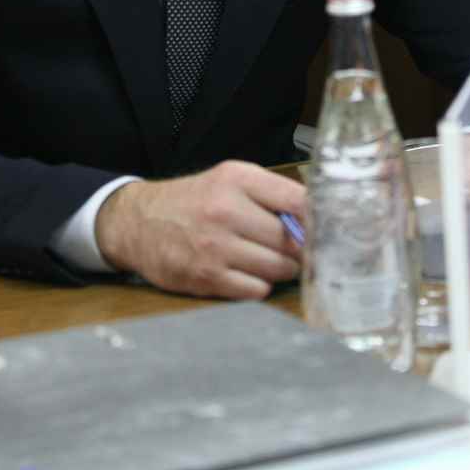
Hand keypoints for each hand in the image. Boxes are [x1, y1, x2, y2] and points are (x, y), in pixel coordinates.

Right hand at [94, 161, 305, 299]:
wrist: (137, 223)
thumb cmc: (193, 201)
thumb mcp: (230, 179)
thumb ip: (272, 193)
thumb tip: (319, 217)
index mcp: (237, 179)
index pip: (298, 199)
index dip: (321, 218)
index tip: (332, 228)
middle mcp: (226, 210)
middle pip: (292, 240)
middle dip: (302, 249)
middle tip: (302, 251)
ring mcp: (215, 247)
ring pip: (278, 268)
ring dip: (284, 269)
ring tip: (274, 261)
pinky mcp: (206, 278)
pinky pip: (256, 290)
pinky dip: (260, 286)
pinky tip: (251, 275)